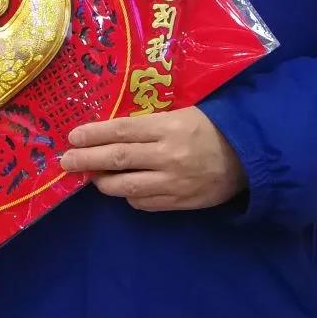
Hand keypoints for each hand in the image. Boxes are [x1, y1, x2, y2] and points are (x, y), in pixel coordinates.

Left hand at [60, 107, 246, 211]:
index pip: (122, 131)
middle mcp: (168, 155)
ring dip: (103, 182)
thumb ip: (152, 124)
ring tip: (91, 177)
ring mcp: (173, 183)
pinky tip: (124, 189)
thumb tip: (114, 131)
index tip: (73, 136)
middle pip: (117, 159)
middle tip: (66, 161)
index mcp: (169, 127)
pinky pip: (144, 203)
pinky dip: (129, 196)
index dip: (94, 134)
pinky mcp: (179, 203)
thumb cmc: (213, 127)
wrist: (250, 158)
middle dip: (87, 160)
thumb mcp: (184, 114)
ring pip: (126, 187)